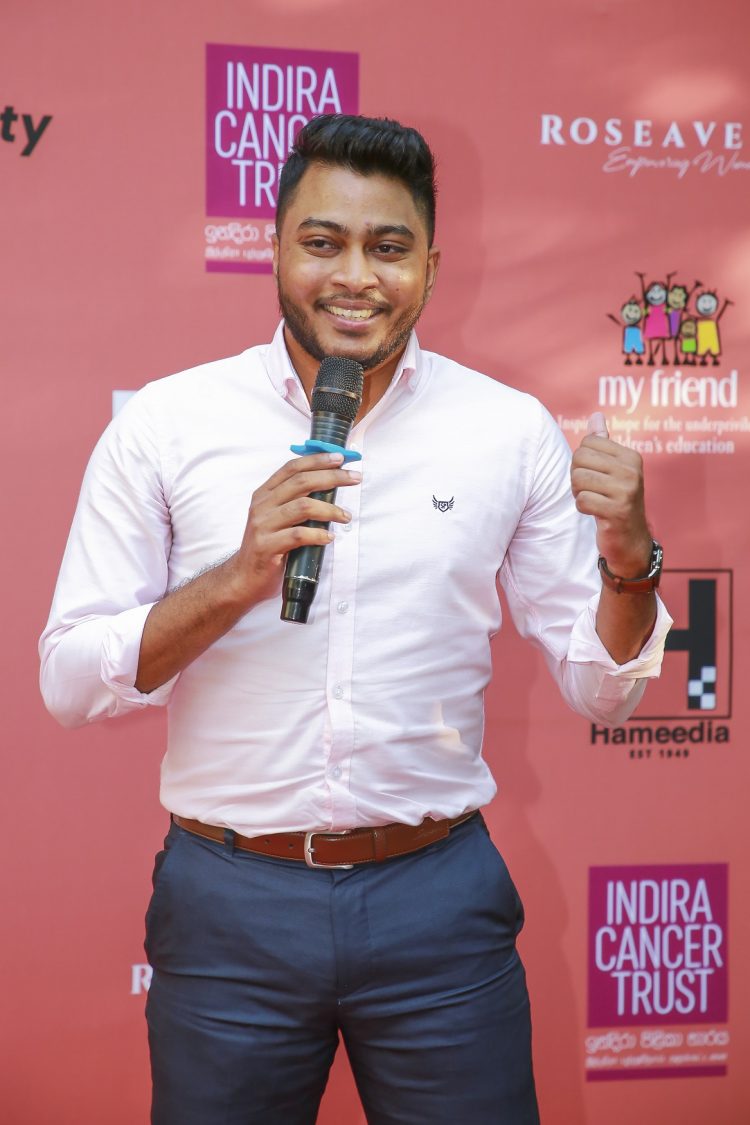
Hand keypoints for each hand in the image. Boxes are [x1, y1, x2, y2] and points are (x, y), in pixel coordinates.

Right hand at [227, 451, 361, 605]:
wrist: (243, 577)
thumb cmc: (268, 545)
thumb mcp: (276, 517)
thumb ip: (294, 500)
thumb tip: (329, 485)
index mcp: (264, 494)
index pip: (292, 468)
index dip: (317, 460)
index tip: (340, 458)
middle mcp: (262, 505)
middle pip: (301, 482)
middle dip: (332, 477)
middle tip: (354, 479)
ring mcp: (263, 525)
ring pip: (303, 507)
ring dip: (330, 510)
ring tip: (346, 517)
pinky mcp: (267, 546)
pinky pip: (298, 535)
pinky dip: (318, 535)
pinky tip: (329, 538)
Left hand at [570, 413, 651, 576]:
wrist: (630, 540)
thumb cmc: (615, 501)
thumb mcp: (612, 470)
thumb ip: (603, 443)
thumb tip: (596, 415)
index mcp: (630, 457)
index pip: (587, 444)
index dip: (581, 462)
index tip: (594, 477)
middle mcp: (632, 471)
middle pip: (579, 459)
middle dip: (577, 477)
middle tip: (590, 491)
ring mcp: (627, 491)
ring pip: (578, 479)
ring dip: (579, 493)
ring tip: (593, 501)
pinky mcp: (618, 511)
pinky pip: (582, 500)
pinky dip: (582, 508)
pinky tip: (595, 513)